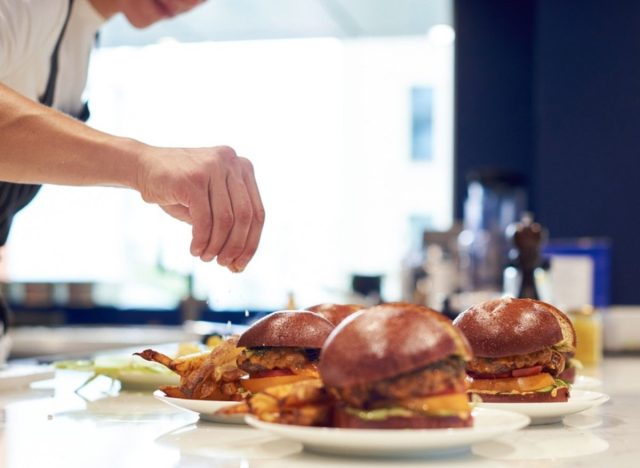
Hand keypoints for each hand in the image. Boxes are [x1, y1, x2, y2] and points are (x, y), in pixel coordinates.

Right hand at [135, 145, 264, 271]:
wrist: (143, 165)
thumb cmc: (179, 189)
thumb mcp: (210, 204)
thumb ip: (227, 226)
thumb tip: (239, 264)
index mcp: (243, 167)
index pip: (257, 212)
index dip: (251, 242)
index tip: (241, 264)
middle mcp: (232, 162)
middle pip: (245, 216)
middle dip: (236, 246)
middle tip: (223, 264)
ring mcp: (213, 167)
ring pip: (226, 220)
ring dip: (216, 245)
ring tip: (205, 258)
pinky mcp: (193, 178)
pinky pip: (204, 219)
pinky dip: (201, 239)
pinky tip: (195, 250)